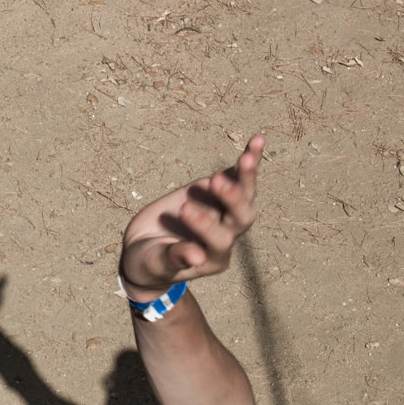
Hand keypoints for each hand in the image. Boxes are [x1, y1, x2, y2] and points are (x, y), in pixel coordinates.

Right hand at [118, 134, 263, 298]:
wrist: (146, 248)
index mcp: (215, 258)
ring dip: (247, 175)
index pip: (220, 240)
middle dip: (232, 199)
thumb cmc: (150, 262)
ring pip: (245, 195)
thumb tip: (196, 256)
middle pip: (242, 217)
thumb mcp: (155, 264)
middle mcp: (227, 235)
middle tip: (216, 181)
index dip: (205, 224)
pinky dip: (248, 160)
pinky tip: (257, 140)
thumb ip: (174, 259)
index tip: (184, 209)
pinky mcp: (218, 193)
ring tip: (248, 157)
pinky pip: (237, 176)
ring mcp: (225, 213)